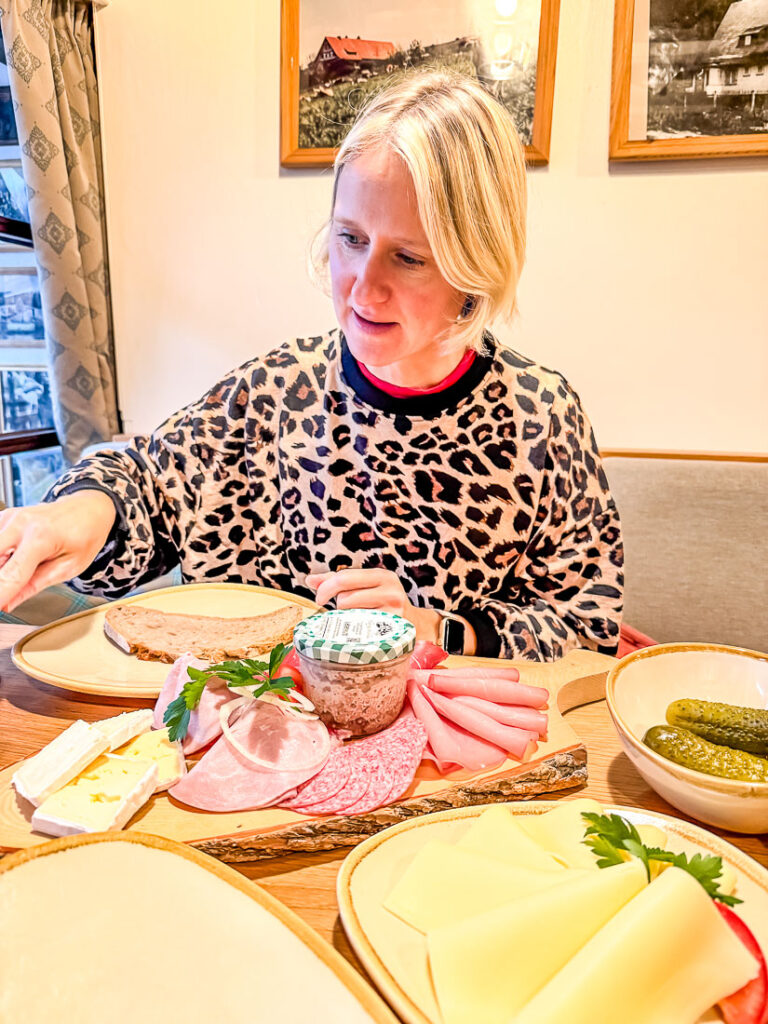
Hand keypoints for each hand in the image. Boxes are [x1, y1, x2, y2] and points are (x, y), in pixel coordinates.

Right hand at [0, 491, 116, 611]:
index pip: (11, 576)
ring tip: (27, 569)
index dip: (0, 596)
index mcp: (41, 537)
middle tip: (10, 591)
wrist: (87, 508)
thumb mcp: (68, 566)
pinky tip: (12, 560)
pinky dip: (0, 556)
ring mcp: (9, 517)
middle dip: (0, 580)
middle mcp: (20, 523)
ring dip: (1, 567)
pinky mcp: (3, 517)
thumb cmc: (84, 536)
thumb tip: (8, 605)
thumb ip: (34, 585)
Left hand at [305, 568, 441, 641]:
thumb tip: (309, 580)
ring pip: (351, 614)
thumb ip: (338, 581)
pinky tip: (360, 630)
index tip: (319, 597)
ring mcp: (393, 611)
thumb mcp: (366, 586)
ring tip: (356, 619)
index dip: (326, 587)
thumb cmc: (382, 603)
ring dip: (346, 619)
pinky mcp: (392, 630)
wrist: (415, 624)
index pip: (345, 577)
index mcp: (382, 575)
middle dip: (338, 605)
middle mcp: (390, 590)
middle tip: (340, 610)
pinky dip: (354, 631)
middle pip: (345, 597)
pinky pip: (360, 630)